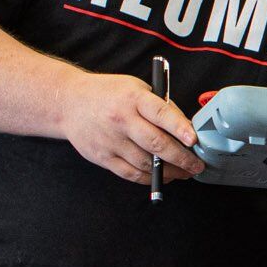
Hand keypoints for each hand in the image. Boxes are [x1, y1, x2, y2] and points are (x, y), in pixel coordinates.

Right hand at [61, 72, 201, 184]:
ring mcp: (110, 141)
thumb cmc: (109, 94)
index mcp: (133, 99)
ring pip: (145, 163)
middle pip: (155, 143)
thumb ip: (161, 107)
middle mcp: (121, 120)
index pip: (160, 114)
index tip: (194, 141)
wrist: (69, 102)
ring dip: (170, 172)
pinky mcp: (102, 157)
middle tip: (197, 166)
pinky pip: (130, 173)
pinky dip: (150, 178)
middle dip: (181, 158)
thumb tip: (187, 129)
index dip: (180, 128)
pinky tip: (163, 177)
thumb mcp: (137, 88)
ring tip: (185, 172)